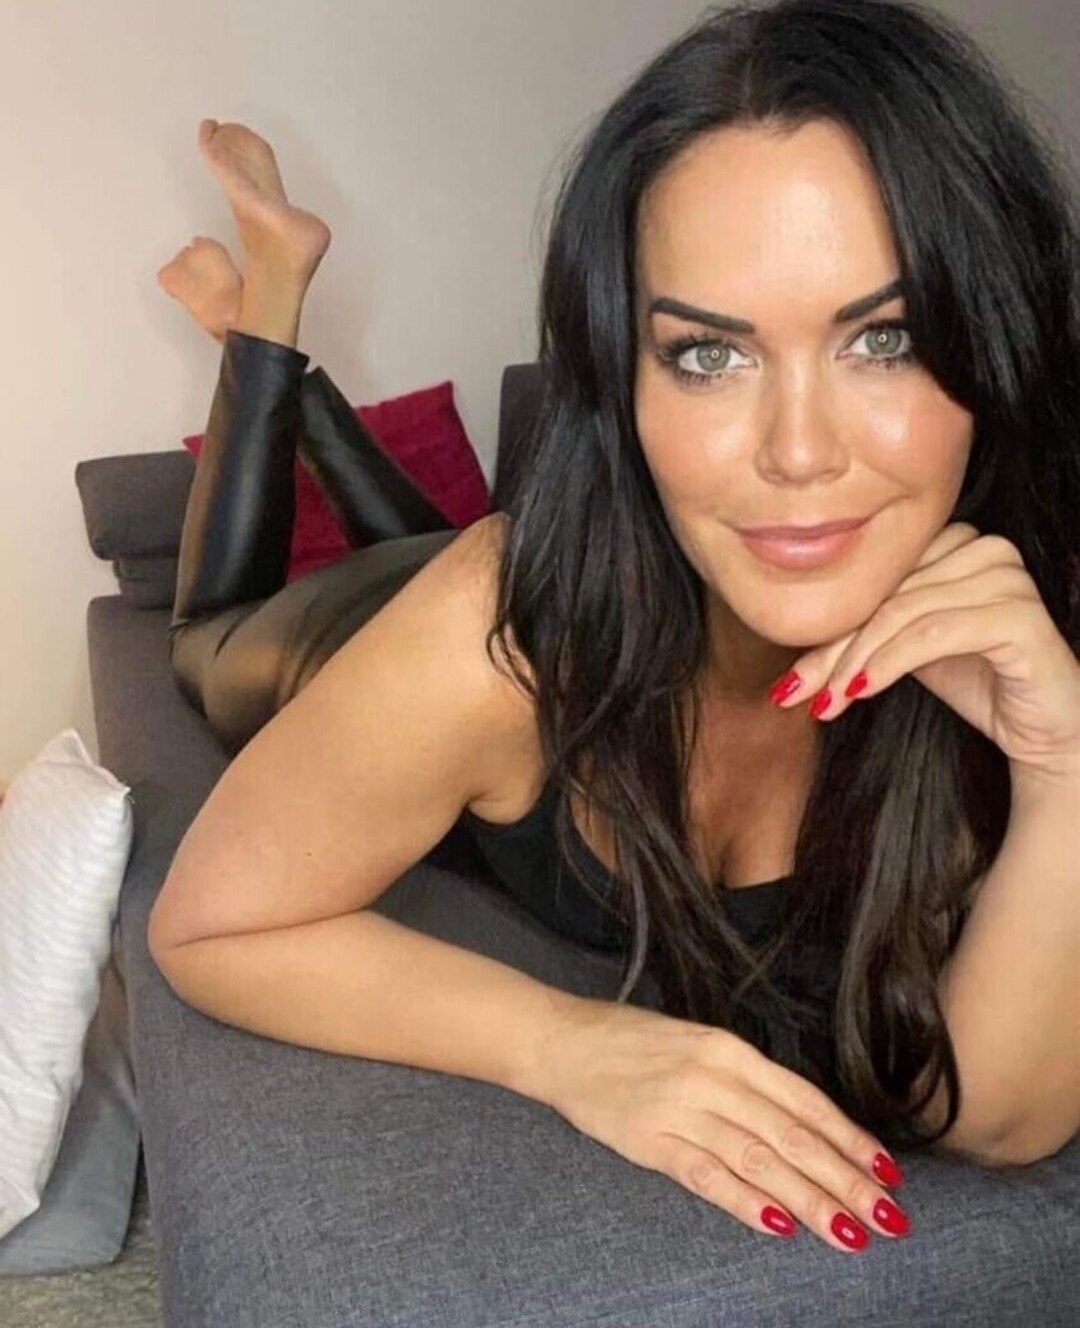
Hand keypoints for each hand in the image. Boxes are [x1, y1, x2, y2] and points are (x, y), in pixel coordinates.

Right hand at [540, 998, 910, 1251]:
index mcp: (729, 1049)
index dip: (849, 1139)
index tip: (888, 1174)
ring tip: (849, 1233)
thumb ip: (747, 1081)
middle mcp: (712, 1076)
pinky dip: (743, 1201)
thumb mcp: (698, 1045)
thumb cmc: (633, 1042)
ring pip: (758, 1159)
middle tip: (888, 1218)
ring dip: (808, 1200)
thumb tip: (805, 1126)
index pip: (804, 1100)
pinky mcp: (649, 1140)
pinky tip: (777, 1226)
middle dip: (845, 1180)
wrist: (562, 1041)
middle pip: (791, 1135)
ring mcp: (680, 1108)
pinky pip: (705, 1175)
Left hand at [772, 523, 1079, 782]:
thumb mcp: (911, 649)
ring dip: (854, 662)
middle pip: (884, 595)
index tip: (789, 681)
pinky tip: (861, 691)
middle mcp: (985, 548)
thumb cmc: (980, 683)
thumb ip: (869, 627)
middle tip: (794, 695)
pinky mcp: (1018, 614)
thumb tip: (794, 635)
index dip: (827, 630)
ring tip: (826, 702)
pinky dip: (888, 664)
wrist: (1046, 732)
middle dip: (832, 651)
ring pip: (902, 613)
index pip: (875, 580)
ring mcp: (1006, 577)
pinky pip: (932, 634)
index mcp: (957, 543)